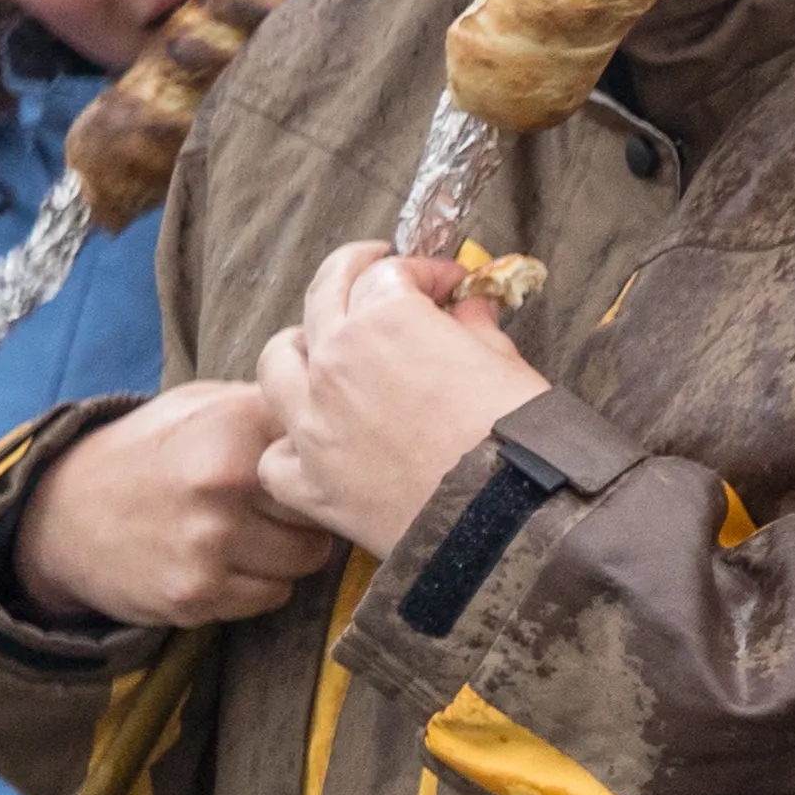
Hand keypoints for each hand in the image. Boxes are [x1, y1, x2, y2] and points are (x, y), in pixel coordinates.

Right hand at [18, 382, 338, 625]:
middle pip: (324, 509)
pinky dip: (259, 585)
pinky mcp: (196, 593)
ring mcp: (210, 542)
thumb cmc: (146, 453)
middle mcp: (225, 480)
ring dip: (289, 552)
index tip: (315, 467)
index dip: (328, 462)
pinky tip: (227, 562)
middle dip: (311, 511)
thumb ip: (268, 404)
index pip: (327, 449)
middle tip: (278, 507)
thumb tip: (341, 405)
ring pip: (307, 559)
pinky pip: (272, 596)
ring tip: (251, 533)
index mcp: (234, 423)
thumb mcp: (199, 404)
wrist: (59, 516)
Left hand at [253, 242, 544, 560]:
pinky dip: (291, 443)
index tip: (451, 285)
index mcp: (386, 320)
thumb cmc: (518, 439)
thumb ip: (475, 326)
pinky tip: (317, 442)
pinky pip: (276, 452)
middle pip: (324, 294)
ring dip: (302, 344)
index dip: (426, 271)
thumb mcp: (507, 364)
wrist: (507, 523)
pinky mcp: (309, 481)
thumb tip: (470, 307)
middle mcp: (336, 361)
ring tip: (326, 348)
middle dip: (356, 275)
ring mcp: (312, 422)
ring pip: (277, 361)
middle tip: (379, 276)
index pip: (391, 273)